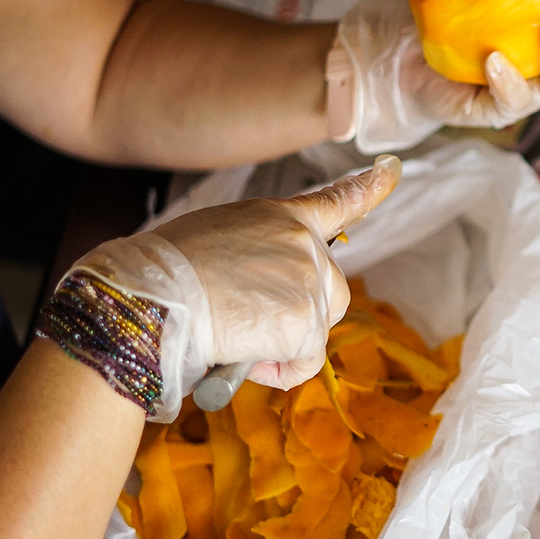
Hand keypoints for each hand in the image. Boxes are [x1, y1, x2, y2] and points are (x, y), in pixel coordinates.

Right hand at [67, 157, 400, 418]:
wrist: (146, 298)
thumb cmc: (160, 275)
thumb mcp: (214, 241)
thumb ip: (255, 254)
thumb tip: (260, 289)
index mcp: (279, 217)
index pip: (336, 200)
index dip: (369, 186)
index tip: (393, 168)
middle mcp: (304, 243)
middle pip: (331, 291)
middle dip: (297, 315)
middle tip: (243, 321)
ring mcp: (309, 280)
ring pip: (317, 327)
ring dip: (284, 343)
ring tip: (234, 336)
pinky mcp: (305, 321)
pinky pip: (303, 361)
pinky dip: (277, 370)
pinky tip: (241, 356)